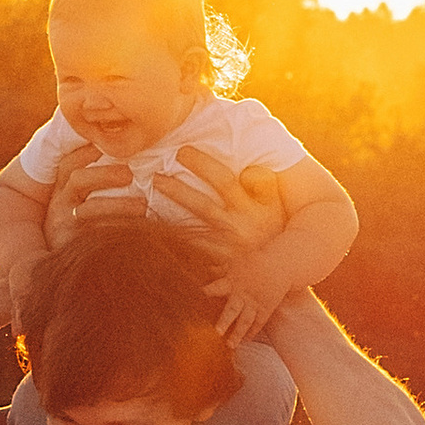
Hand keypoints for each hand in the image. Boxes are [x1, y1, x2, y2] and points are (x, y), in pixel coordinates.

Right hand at [43, 142, 135, 248]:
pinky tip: (140, 231)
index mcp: (62, 191)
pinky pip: (97, 237)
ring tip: (143, 206)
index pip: (70, 164)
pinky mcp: (73, 248)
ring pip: (89, 210)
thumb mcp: (81, 205)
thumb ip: (95, 186)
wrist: (67, 272)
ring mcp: (64, 227)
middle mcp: (59, 206)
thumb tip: (129, 163)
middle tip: (131, 174)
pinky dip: (120, 231)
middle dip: (106, 173)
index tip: (111, 144)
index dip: (88, 151)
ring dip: (118, 205)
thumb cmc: (85, 230)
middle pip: (78, 179)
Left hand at [149, 150, 286, 333]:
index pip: (223, 180)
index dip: (201, 164)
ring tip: (146, 204)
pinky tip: (151, 232)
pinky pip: (191, 254)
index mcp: (251, 208)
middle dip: (177, 190)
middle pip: (202, 206)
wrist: (278, 272)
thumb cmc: (273, 228)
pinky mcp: (217, 268)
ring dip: (167, 217)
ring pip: (191, 232)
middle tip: (155, 176)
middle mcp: (238, 229)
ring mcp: (226, 251)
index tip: (181, 151)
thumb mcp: (273, 204)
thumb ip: (262, 183)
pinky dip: (172, 243)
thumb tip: (247, 169)